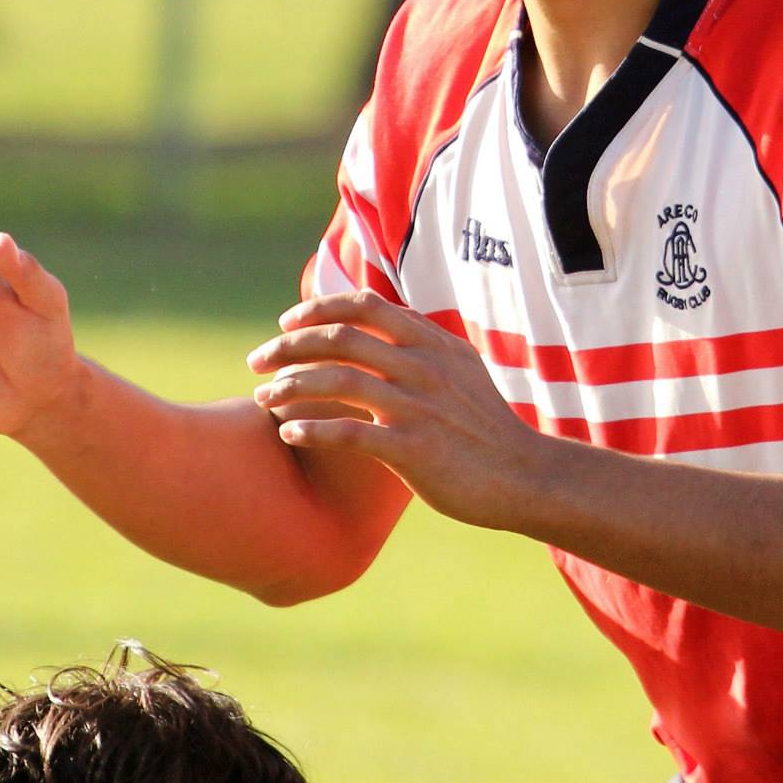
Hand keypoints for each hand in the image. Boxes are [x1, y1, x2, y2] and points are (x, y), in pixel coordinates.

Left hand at [248, 290, 549, 530]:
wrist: (525, 476)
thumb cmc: (486, 427)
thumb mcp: (461, 369)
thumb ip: (422, 345)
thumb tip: (381, 325)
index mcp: (433, 342)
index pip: (364, 306)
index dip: (317, 309)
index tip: (286, 324)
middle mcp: (423, 366)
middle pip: (340, 339)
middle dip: (288, 347)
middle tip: (257, 362)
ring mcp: (419, 406)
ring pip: (337, 382)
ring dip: (290, 388)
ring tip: (262, 400)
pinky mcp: (414, 448)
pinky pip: (350, 433)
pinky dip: (312, 429)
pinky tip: (289, 433)